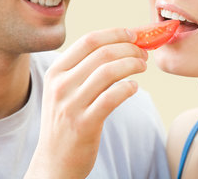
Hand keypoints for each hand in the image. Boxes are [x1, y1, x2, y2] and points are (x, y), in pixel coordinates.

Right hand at [24, 27, 147, 178]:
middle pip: (102, 53)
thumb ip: (85, 69)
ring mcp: (71, 104)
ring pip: (109, 71)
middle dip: (129, 48)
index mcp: (56, 71)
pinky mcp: (84, 123)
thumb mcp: (64, 90)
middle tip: (143, 52)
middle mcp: (61, 85)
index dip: (114, 34)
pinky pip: (112, 97)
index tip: (132, 34)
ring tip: (142, 66)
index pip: (88, 40)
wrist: (54, 162)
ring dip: (132, 64)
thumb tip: (120, 46)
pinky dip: (128, 87)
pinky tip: (134, 87)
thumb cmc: (66, 121)